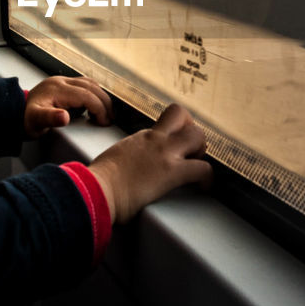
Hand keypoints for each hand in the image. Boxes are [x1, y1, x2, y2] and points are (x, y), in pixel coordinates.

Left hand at [23, 76, 112, 136]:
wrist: (13, 112)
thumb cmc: (25, 120)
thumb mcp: (35, 123)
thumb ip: (50, 119)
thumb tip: (65, 117)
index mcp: (57, 90)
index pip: (86, 95)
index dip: (99, 108)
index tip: (104, 122)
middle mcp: (60, 82)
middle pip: (91, 87)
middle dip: (104, 102)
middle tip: (111, 118)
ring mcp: (61, 81)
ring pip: (89, 83)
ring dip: (100, 96)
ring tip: (106, 112)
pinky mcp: (61, 84)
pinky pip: (83, 84)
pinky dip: (93, 93)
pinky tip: (94, 105)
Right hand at [87, 104, 211, 222]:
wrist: (97, 190)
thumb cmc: (99, 182)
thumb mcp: (114, 159)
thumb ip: (126, 158)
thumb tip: (123, 171)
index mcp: (141, 137)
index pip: (165, 121)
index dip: (175, 130)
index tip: (176, 144)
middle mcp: (154, 139)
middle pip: (183, 116)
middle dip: (192, 133)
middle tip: (190, 153)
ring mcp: (164, 154)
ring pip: (198, 136)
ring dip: (202, 151)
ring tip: (196, 168)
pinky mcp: (172, 172)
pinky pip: (203, 168)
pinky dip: (208, 178)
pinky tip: (204, 187)